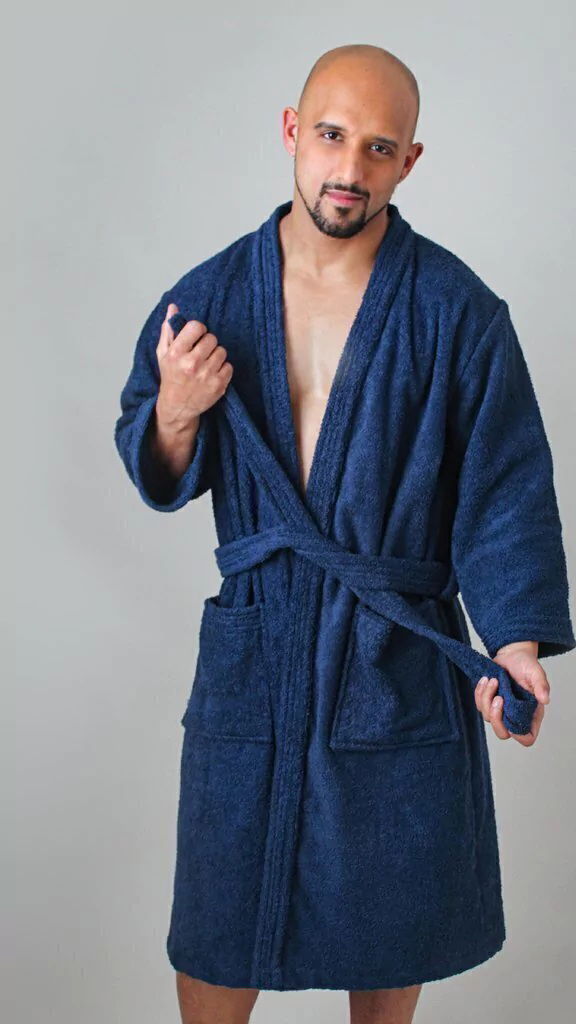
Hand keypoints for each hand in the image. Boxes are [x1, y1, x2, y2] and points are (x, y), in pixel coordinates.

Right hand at [155, 302, 233, 430]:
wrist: (177, 407)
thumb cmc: (170, 377)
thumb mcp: (163, 353)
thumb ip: (169, 330)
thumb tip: (173, 308)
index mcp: (176, 353)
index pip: (197, 327)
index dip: (198, 330)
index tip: (196, 337)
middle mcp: (191, 364)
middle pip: (212, 338)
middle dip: (207, 344)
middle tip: (200, 353)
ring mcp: (206, 375)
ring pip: (222, 351)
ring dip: (216, 356)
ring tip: (206, 364)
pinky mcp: (218, 385)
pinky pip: (229, 366)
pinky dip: (223, 369)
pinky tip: (212, 374)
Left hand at [474, 641, 548, 744]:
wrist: (512, 654)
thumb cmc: (526, 664)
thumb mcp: (536, 672)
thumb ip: (541, 685)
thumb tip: (545, 699)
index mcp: (531, 713)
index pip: (527, 737)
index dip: (519, 735)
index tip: (512, 716)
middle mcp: (515, 714)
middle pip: (502, 733)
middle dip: (496, 717)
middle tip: (499, 698)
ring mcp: (501, 709)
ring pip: (488, 717)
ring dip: (487, 698)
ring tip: (493, 680)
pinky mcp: (488, 701)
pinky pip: (479, 704)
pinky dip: (480, 692)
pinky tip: (486, 679)